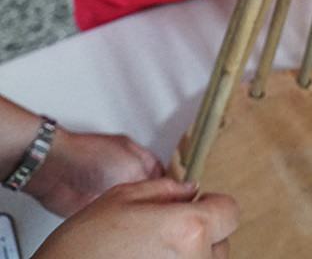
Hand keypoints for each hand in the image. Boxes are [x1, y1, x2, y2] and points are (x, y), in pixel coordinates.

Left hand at [27, 127, 162, 217]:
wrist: (56, 170)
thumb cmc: (89, 156)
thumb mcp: (133, 167)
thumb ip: (155, 182)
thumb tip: (174, 192)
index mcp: (138, 155)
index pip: (164, 172)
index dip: (174, 186)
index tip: (184, 200)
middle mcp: (125, 170)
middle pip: (149, 190)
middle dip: (157, 202)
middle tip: (168, 214)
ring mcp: (109, 187)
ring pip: (132, 205)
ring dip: (138, 214)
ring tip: (148, 223)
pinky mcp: (95, 204)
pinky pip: (114, 215)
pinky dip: (120, 222)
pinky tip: (127, 227)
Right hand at [33, 178, 238, 258]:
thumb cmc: (82, 248)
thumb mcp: (122, 197)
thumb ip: (165, 190)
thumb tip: (189, 191)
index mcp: (188, 229)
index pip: (230, 213)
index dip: (215, 206)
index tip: (201, 207)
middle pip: (221, 245)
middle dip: (202, 235)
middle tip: (167, 234)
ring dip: (188, 258)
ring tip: (152, 256)